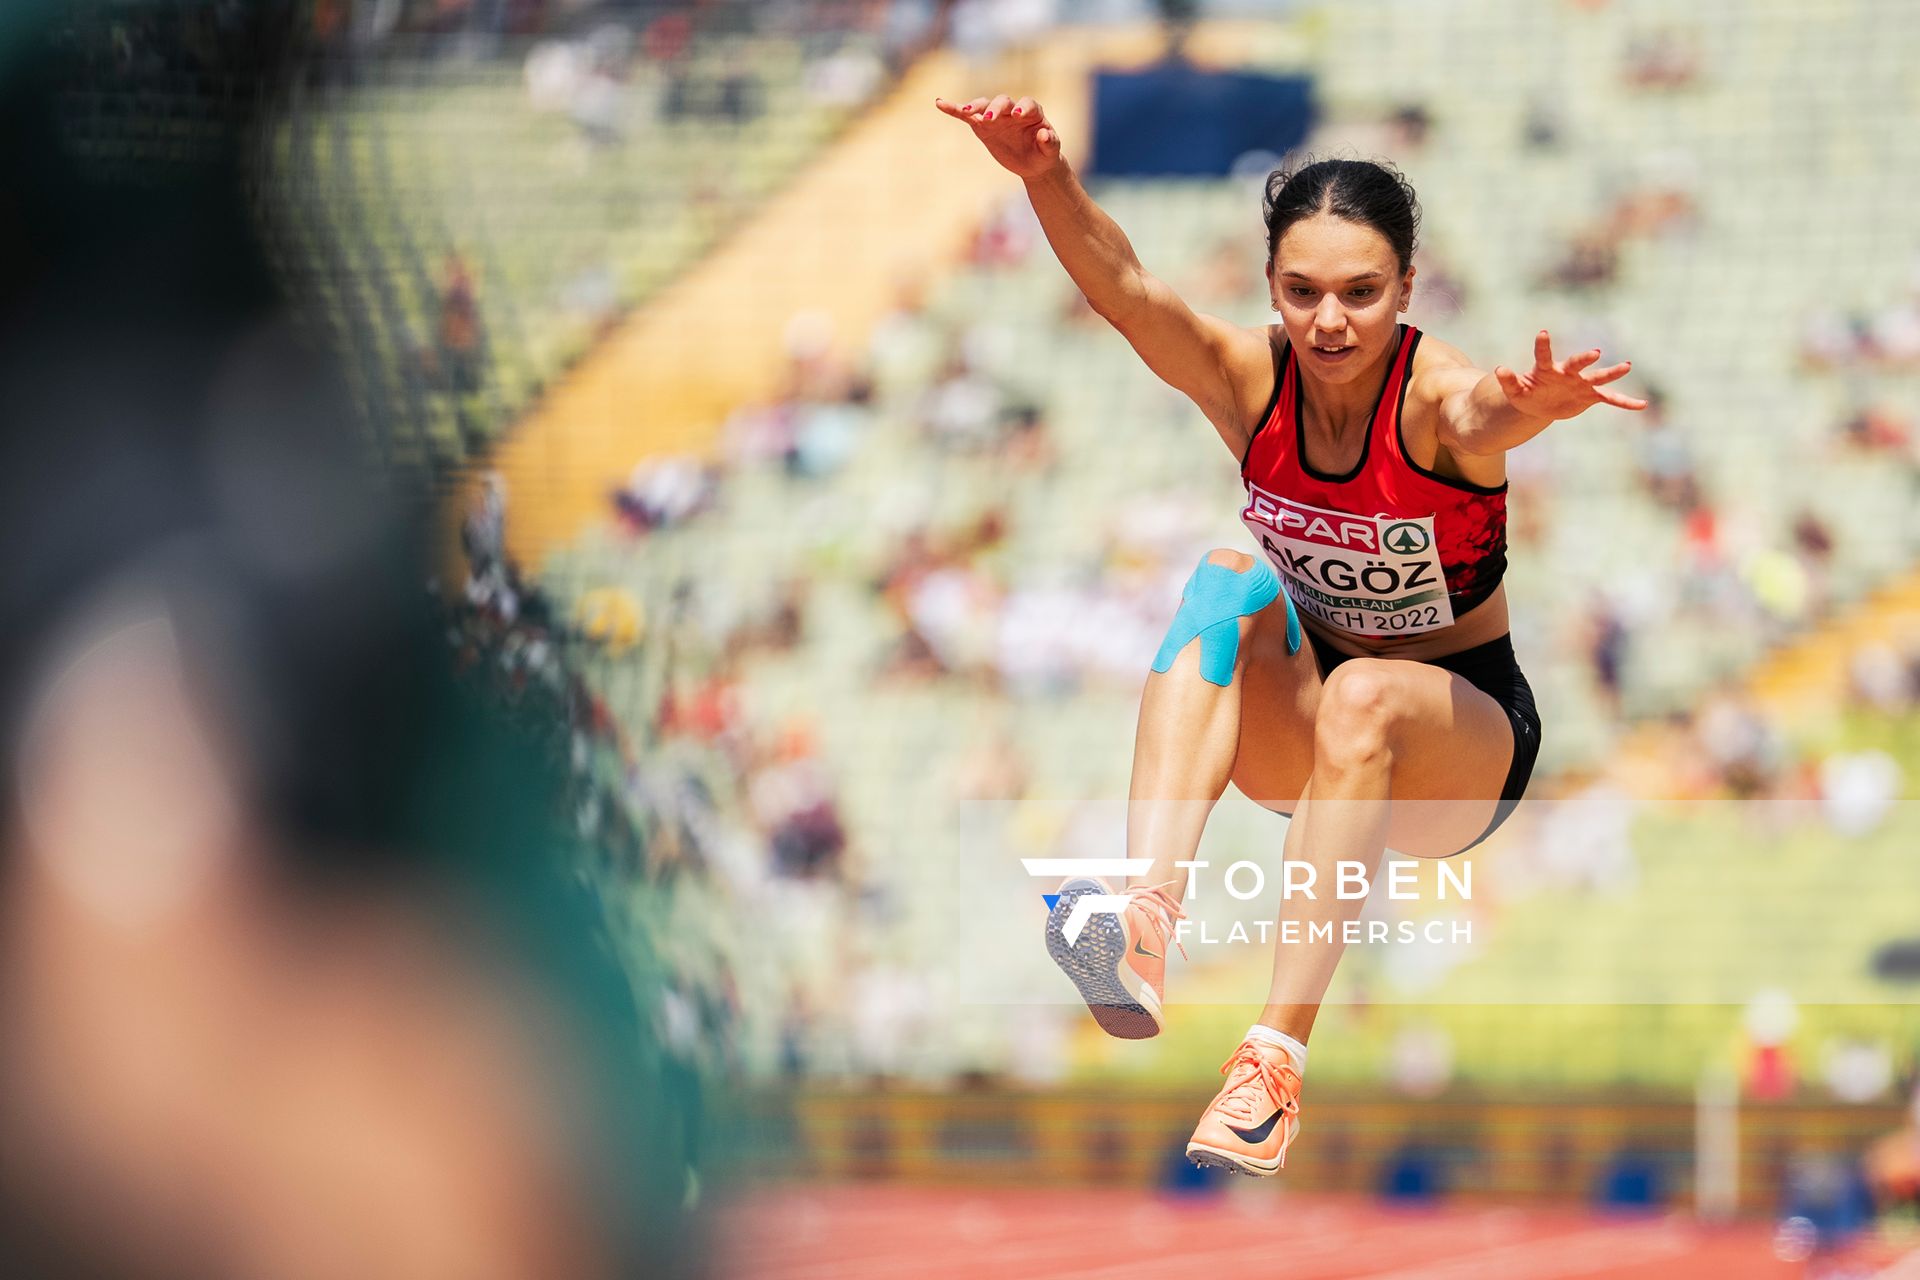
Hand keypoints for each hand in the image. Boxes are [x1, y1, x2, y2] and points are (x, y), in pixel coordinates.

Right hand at [934, 93, 1062, 179]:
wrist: (1033, 162)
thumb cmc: (1044, 154)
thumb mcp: (1051, 151)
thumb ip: (1050, 143)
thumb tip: (1044, 134)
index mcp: (1032, 112)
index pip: (1027, 104)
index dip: (1022, 107)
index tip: (1017, 116)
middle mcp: (1012, 110)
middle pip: (1002, 102)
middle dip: (995, 108)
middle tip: (988, 119)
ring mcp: (996, 116)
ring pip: (983, 105)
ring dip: (974, 107)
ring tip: (965, 112)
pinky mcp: (982, 125)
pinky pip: (966, 116)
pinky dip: (954, 109)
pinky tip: (940, 103)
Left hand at [1494, 331, 1648, 419]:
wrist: (1542, 405)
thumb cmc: (1527, 394)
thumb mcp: (1516, 392)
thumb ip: (1509, 381)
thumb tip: (1498, 368)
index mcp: (1546, 370)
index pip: (1543, 355)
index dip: (1543, 345)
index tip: (1543, 333)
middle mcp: (1567, 373)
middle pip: (1576, 363)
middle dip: (1584, 359)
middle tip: (1594, 353)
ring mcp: (1581, 383)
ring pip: (1598, 377)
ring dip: (1612, 372)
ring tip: (1627, 366)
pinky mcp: (1590, 396)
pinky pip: (1610, 399)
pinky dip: (1625, 402)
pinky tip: (1641, 405)